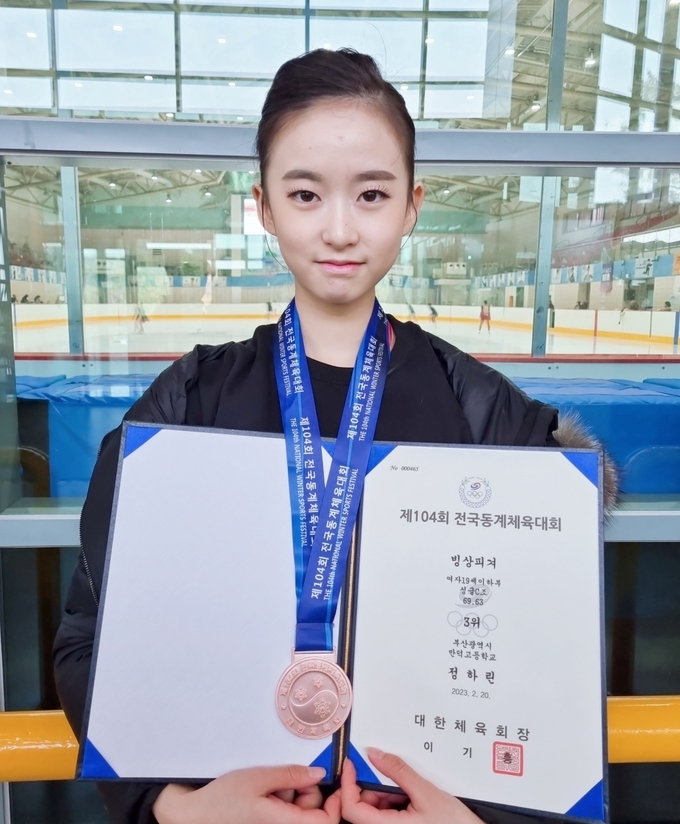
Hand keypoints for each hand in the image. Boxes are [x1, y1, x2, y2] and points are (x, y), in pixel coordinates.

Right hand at [152, 764, 340, 823]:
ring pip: (301, 808)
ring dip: (293, 791)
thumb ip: (290, 776)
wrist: (196, 815)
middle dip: (307, 790)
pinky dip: (283, 796)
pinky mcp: (271, 822)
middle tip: (286, 777)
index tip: (333, 779)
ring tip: (270, 784)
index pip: (326, 822)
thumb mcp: (258, 779)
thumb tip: (318, 773)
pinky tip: (267, 790)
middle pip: (314, 811)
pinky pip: (287, 810)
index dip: (335, 802)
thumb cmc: (221, 802)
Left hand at [340, 748, 484, 823]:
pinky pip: (384, 815)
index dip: (347, 785)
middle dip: (369, 787)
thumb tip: (374, 755)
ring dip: (382, 794)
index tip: (350, 765)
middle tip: (386, 772)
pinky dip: (391, 801)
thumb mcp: (426, 792)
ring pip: (372, 811)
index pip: (352, 809)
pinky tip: (408, 796)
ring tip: (405, 788)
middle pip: (360, 809)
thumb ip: (398, 772)